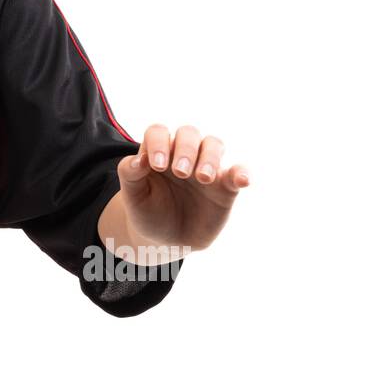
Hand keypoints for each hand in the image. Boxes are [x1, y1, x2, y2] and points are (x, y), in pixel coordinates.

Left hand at [115, 124, 250, 251]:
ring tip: (203, 177)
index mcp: (157, 152)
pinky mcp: (225, 187)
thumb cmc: (147, 212)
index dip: (158, 142)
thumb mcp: (132, 196)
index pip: (158, 132)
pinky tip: (242, 180)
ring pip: (213, 145)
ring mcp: (205, 168)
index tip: (157, 165)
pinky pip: (238, 172)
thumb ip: (130, 174)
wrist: (165, 241)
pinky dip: (242, 172)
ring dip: (210, 157)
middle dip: (185, 149)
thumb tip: (138, 158)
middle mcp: (182, 154)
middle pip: (188, 134)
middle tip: (180, 172)